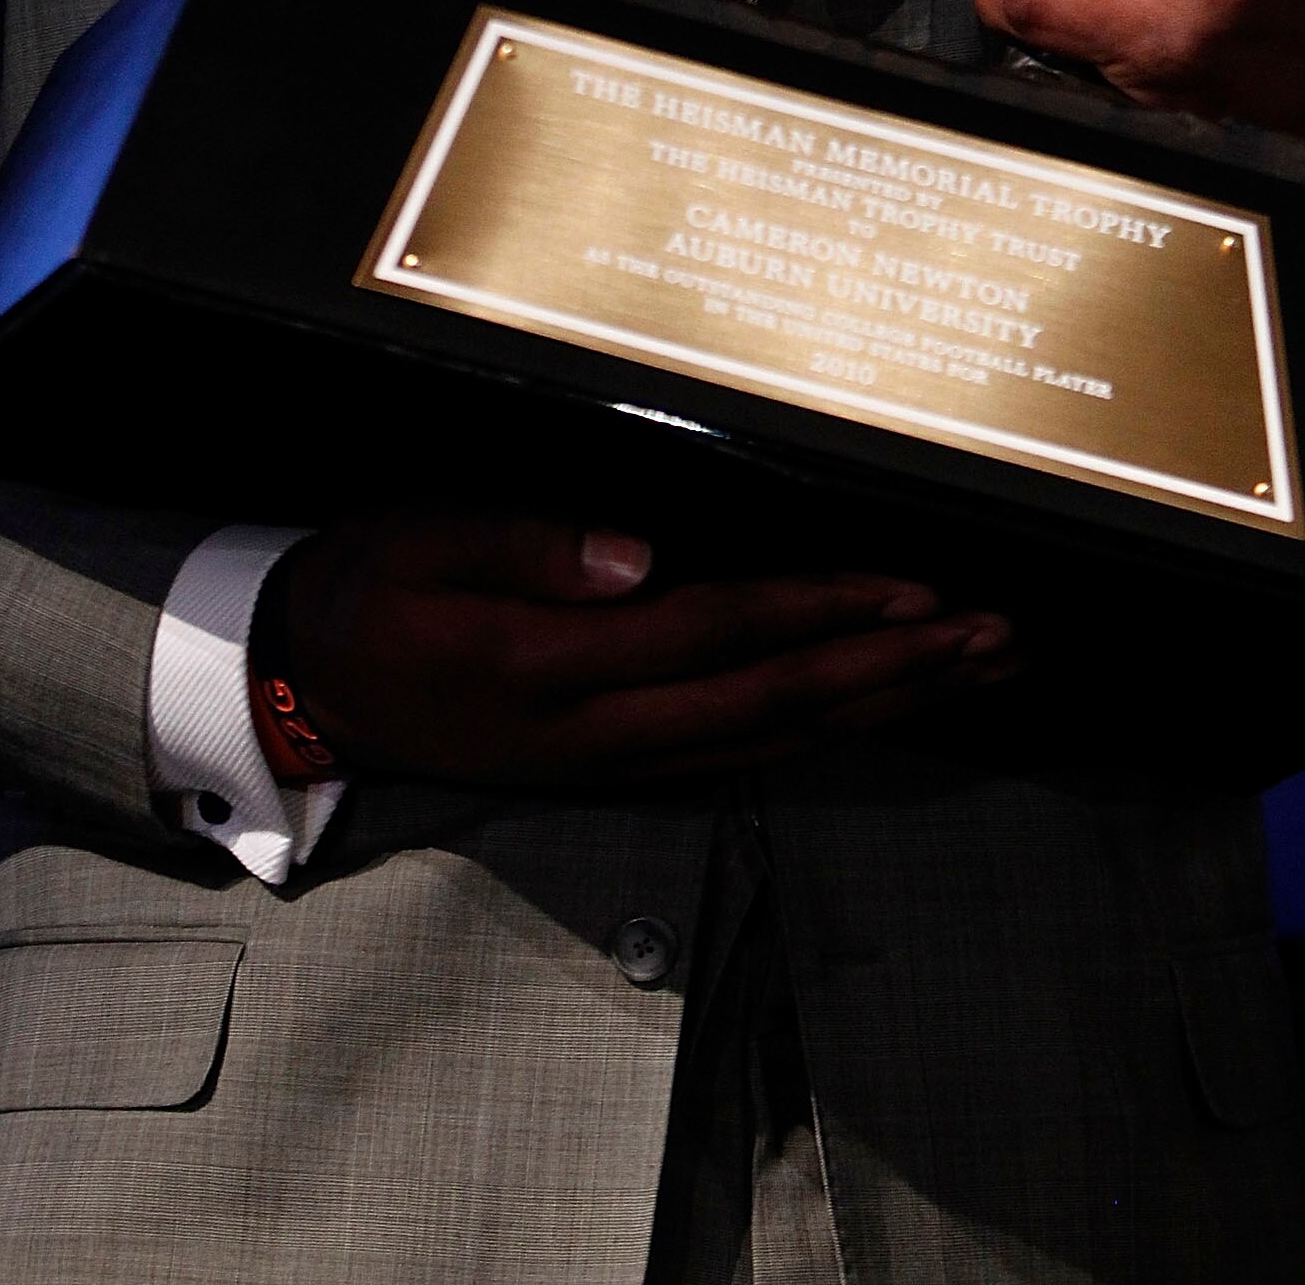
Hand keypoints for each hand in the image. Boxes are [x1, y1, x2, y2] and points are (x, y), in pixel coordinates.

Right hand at [279, 513, 1016, 788]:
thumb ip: (525, 545)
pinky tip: (884, 702)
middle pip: (776, 704)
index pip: (718, 634)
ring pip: (777, 737)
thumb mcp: (419, 541)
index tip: (916, 590)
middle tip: (998, 637)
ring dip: (886, 704)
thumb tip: (638, 556)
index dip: (822, 613)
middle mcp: (599, 729)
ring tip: (977, 667)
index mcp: (552, 665)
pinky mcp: (617, 763)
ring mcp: (612, 758)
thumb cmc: (369, 590)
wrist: (306, 684)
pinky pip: (747, 750)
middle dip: (896, 669)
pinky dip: (831, 726)